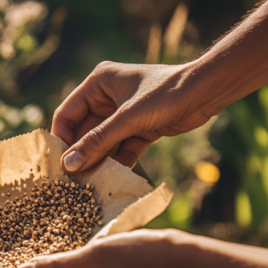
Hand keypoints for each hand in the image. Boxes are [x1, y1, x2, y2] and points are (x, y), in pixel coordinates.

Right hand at [52, 62, 217, 172]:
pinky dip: (117, 162)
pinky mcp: (139, 128)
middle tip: (72, 181)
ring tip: (90, 184)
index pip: (67, 114)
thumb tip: (69, 165)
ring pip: (103, 142)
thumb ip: (97, 142)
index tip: (58, 165)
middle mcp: (106, 98)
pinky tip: (112, 180)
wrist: (209, 91)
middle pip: (84, 131)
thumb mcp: (128, 118)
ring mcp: (123, 114)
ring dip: (99, 161)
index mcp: (97, 84)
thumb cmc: (166, 94)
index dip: (62, 139)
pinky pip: (121, 148)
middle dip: (81, 154)